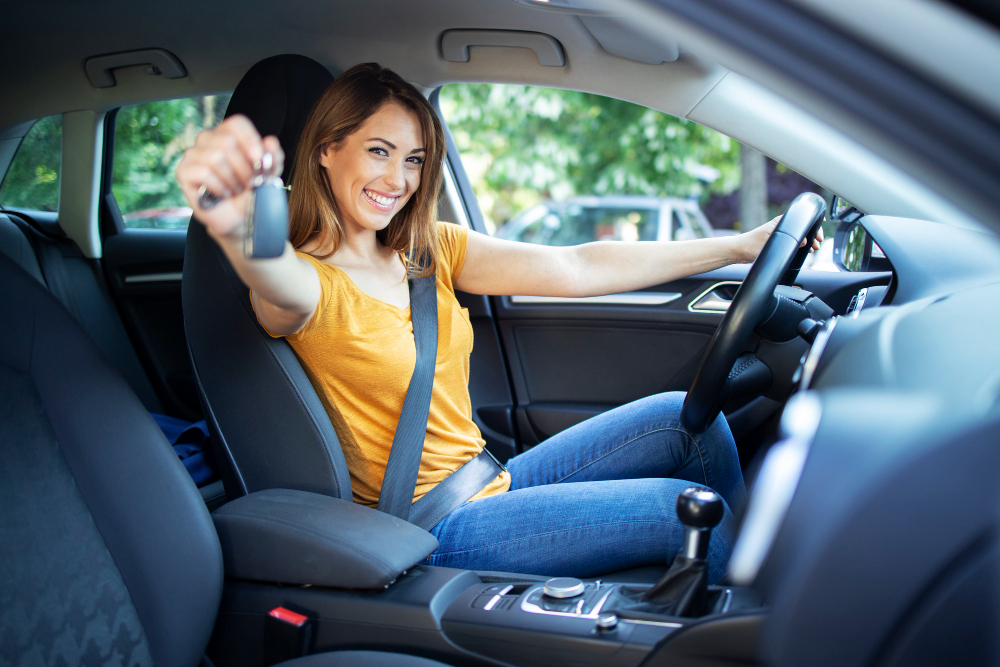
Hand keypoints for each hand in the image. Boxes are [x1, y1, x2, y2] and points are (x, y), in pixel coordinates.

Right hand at [176, 114, 283, 241]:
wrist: (239, 218)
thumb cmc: (251, 192)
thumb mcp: (269, 174)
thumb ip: (273, 157)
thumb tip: (270, 141)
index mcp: (228, 134)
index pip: (236, 123)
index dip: (250, 141)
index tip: (260, 161)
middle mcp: (208, 139)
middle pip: (227, 141)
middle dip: (244, 168)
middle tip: (249, 183)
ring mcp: (193, 154)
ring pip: (215, 157)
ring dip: (232, 179)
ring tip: (236, 190)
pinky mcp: (184, 171)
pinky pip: (203, 172)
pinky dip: (219, 187)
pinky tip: (223, 194)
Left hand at [736, 215, 824, 262]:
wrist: (739, 251)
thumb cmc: (751, 245)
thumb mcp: (771, 243)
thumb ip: (789, 242)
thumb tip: (804, 242)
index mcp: (781, 222)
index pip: (802, 220)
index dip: (813, 226)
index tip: (820, 233)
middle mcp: (781, 226)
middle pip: (802, 228)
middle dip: (813, 235)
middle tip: (818, 244)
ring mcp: (780, 233)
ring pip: (799, 235)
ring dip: (808, 241)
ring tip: (814, 248)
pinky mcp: (777, 240)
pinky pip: (793, 240)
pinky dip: (801, 244)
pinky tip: (805, 250)